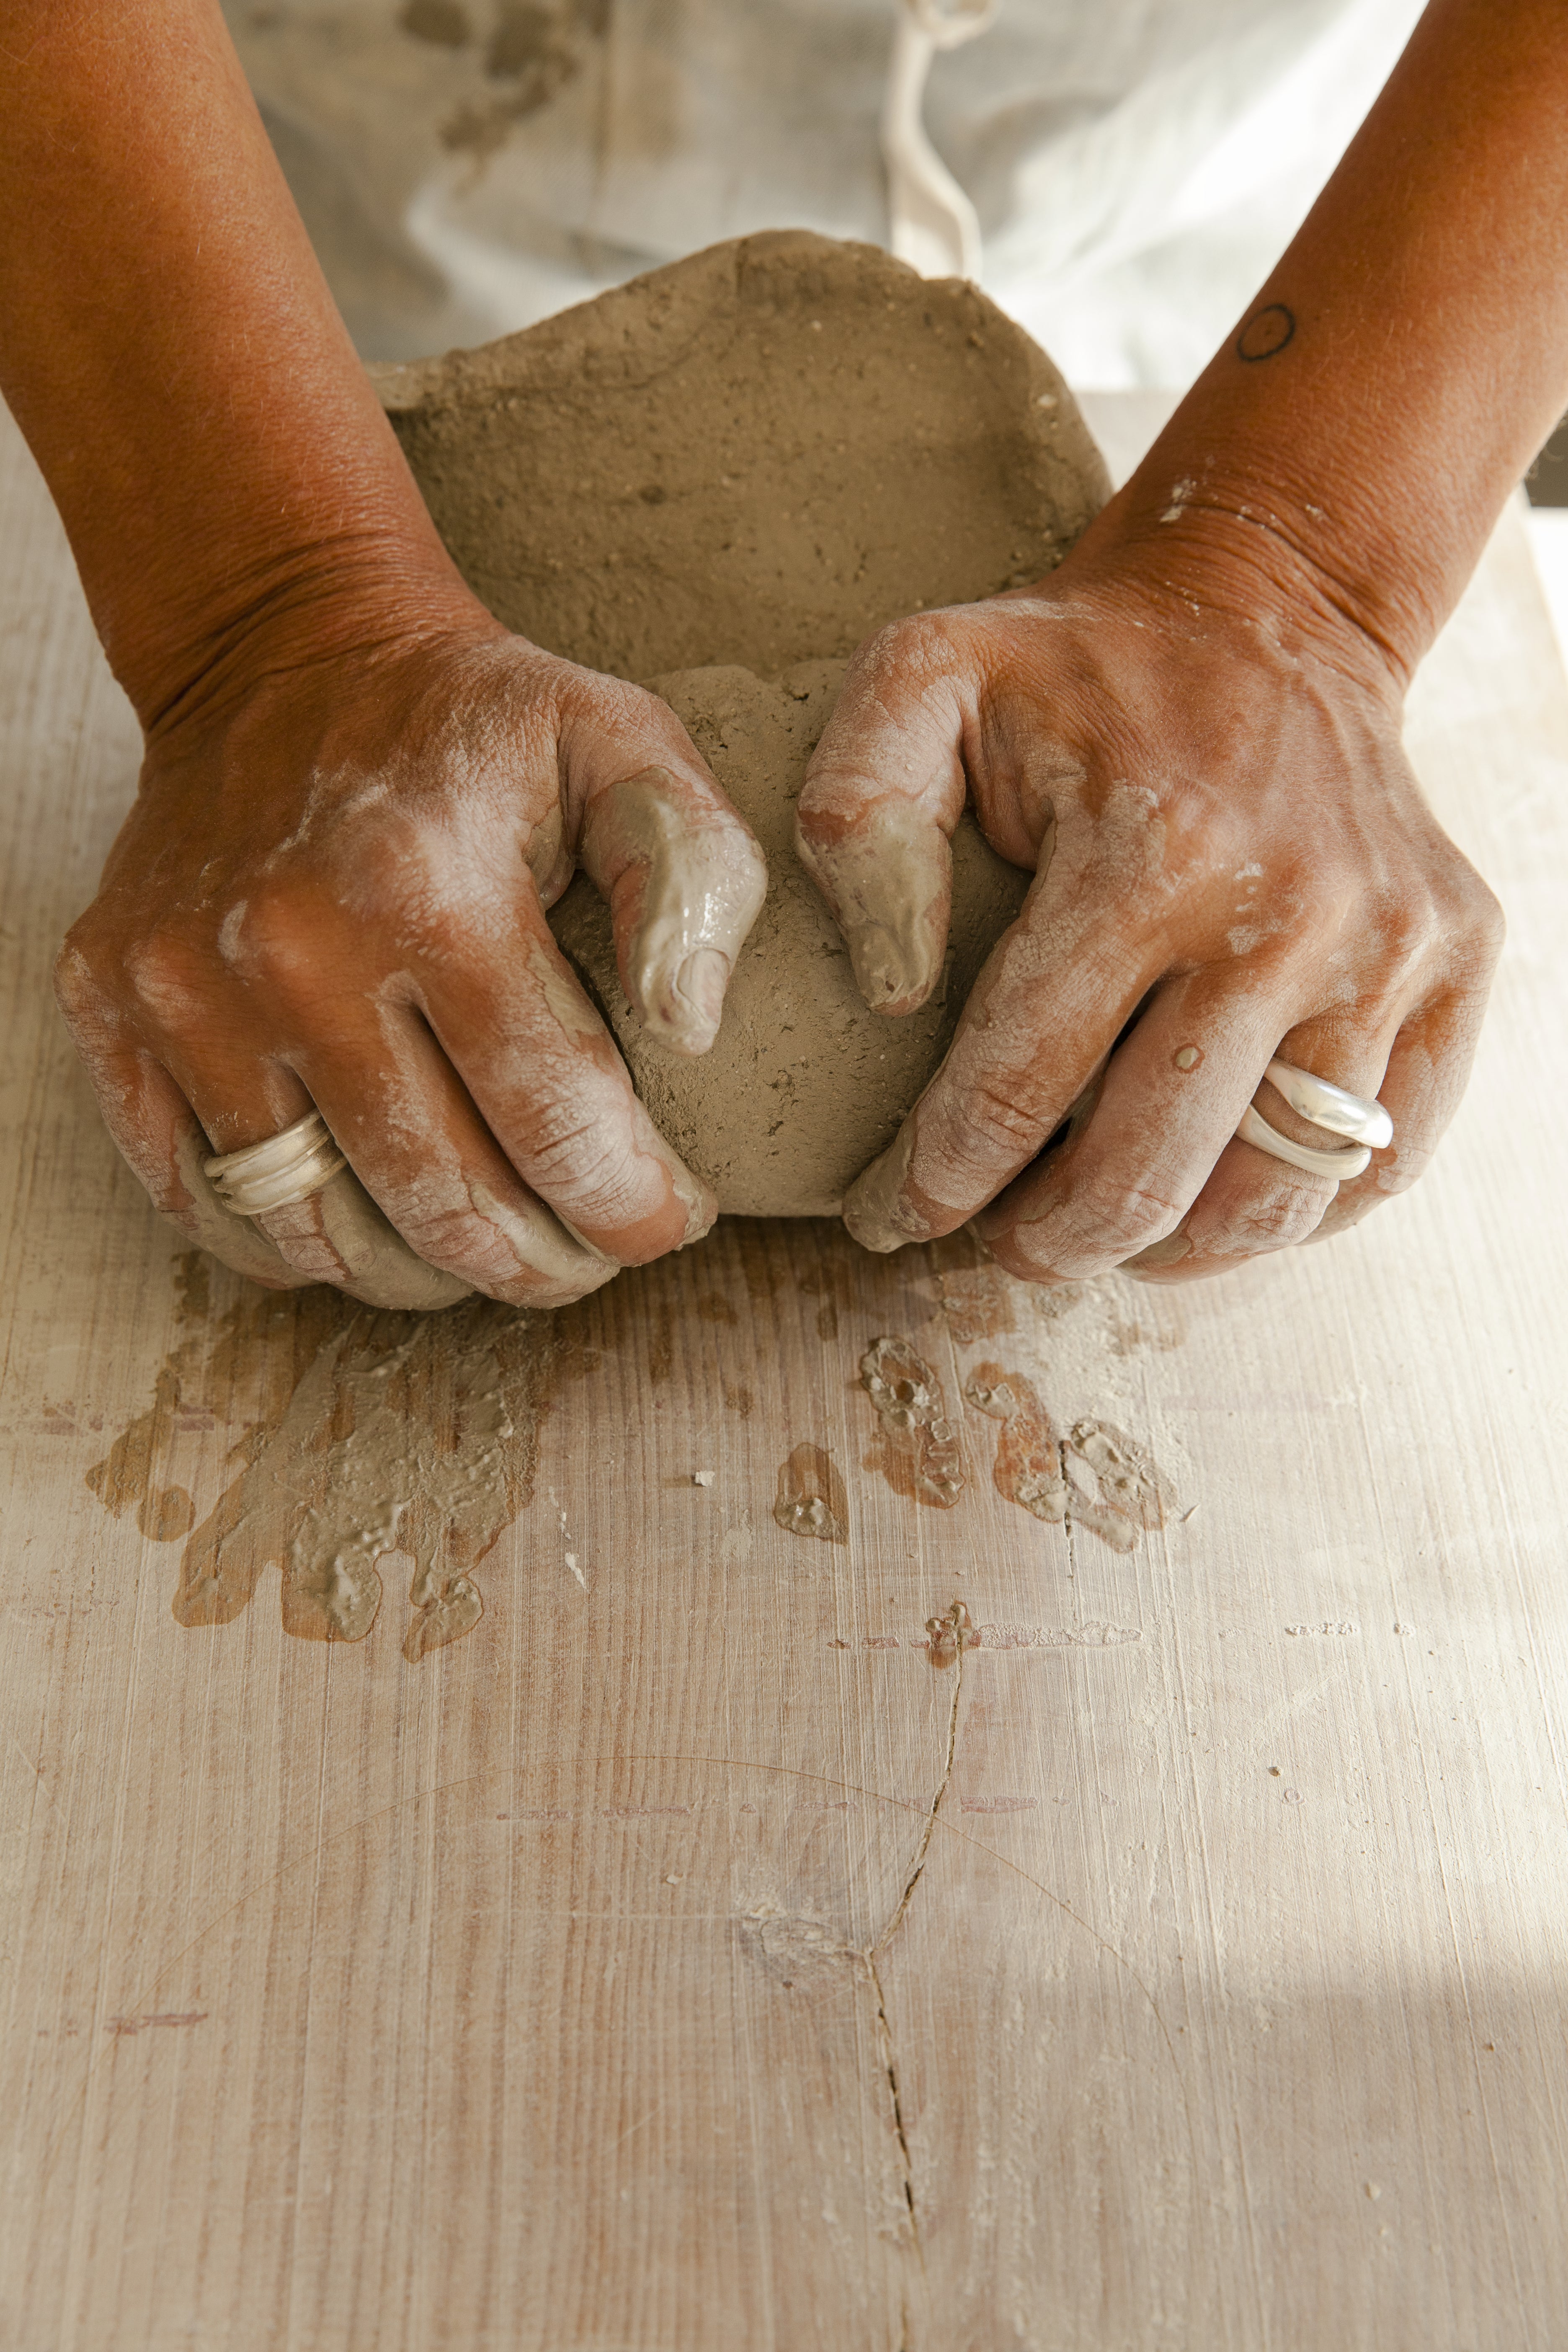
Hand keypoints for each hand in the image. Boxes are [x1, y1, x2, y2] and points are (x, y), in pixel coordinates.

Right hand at [56, 612, 766, 1308]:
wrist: (283, 649)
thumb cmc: (478, 724)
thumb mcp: (621, 745)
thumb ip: (694, 872)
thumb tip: (692, 1030)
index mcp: (427, 889)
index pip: (555, 1124)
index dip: (631, 1206)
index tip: (671, 1216)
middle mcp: (289, 952)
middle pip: (439, 1202)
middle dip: (542, 1263)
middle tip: (591, 1253)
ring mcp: (184, 989)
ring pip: (320, 1230)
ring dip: (426, 1274)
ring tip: (493, 1246)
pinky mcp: (110, 1005)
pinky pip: (207, 1199)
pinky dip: (299, 1244)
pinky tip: (373, 1220)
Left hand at [795, 528, 1502, 1284]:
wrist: (1265, 606)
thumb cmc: (1073, 669)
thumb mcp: (923, 678)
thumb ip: (858, 813)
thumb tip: (892, 989)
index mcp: (1151, 850)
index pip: (1014, 1088)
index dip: (934, 1183)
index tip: (890, 1215)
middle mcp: (1289, 911)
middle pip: (1143, 1174)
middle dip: (1043, 1243)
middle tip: (994, 1243)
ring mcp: (1389, 947)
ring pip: (1267, 1198)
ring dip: (1163, 1251)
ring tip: (1093, 1231)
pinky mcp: (1456, 965)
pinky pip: (1379, 1160)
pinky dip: (1286, 1215)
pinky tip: (1206, 1196)